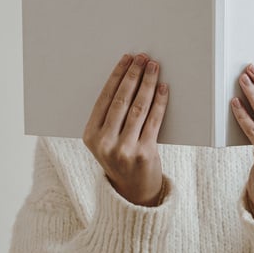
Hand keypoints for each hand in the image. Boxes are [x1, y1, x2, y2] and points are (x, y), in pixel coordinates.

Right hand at [83, 52, 168, 205]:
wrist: (134, 193)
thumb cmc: (121, 160)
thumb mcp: (105, 142)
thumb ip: (110, 118)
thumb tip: (128, 79)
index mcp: (90, 136)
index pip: (105, 98)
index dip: (117, 76)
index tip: (127, 59)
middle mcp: (104, 142)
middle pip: (121, 100)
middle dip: (134, 75)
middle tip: (143, 59)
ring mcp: (124, 149)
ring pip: (138, 108)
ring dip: (148, 84)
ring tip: (154, 68)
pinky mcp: (144, 153)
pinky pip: (154, 121)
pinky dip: (160, 102)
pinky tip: (163, 89)